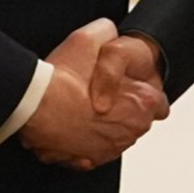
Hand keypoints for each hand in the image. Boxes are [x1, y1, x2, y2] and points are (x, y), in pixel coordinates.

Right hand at [18, 19, 167, 170]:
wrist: (33, 107)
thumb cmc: (63, 78)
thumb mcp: (88, 38)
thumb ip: (107, 32)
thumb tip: (109, 33)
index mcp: (143, 102)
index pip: (159, 102)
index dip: (140, 90)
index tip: (124, 85)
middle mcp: (132, 130)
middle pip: (135, 119)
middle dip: (121, 108)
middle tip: (96, 92)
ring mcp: (111, 148)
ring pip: (113, 135)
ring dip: (102, 124)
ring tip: (79, 106)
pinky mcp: (89, 160)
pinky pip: (91, 150)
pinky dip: (83, 140)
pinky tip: (70, 124)